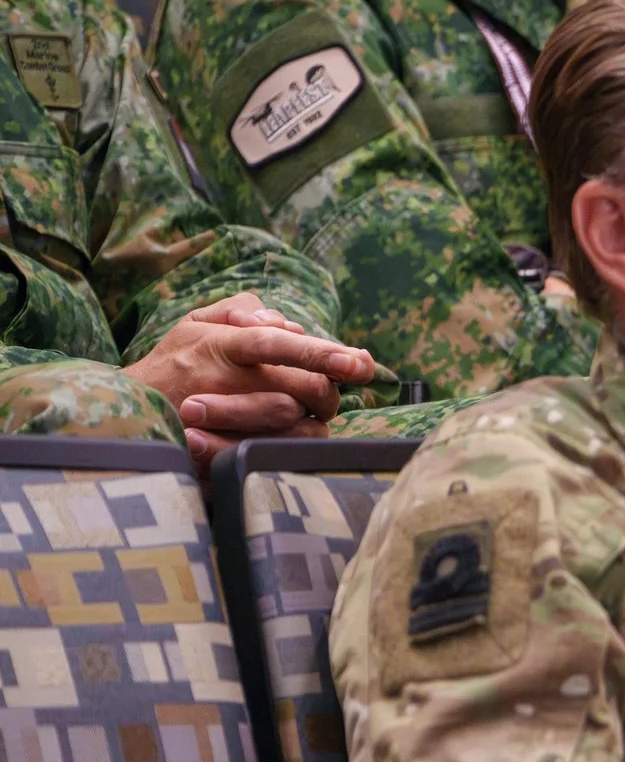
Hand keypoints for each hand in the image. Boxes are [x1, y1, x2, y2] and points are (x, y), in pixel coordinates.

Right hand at [122, 295, 376, 462]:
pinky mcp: (217, 452)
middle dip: (327, 389)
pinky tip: (286, 432)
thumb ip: (240, 309)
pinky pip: (274, 450)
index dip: (320, 352)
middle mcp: (218, 379)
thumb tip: (284, 320)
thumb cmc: (173, 362)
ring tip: (299, 409)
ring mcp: (219, 418)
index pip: (274, 343)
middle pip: (300, 386)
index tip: (359, 362)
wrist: (128, 411)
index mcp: (218, 344)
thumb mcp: (196, 322)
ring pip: (294, 421)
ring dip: (309, 417)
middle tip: (326, 390)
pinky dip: (290, 440)